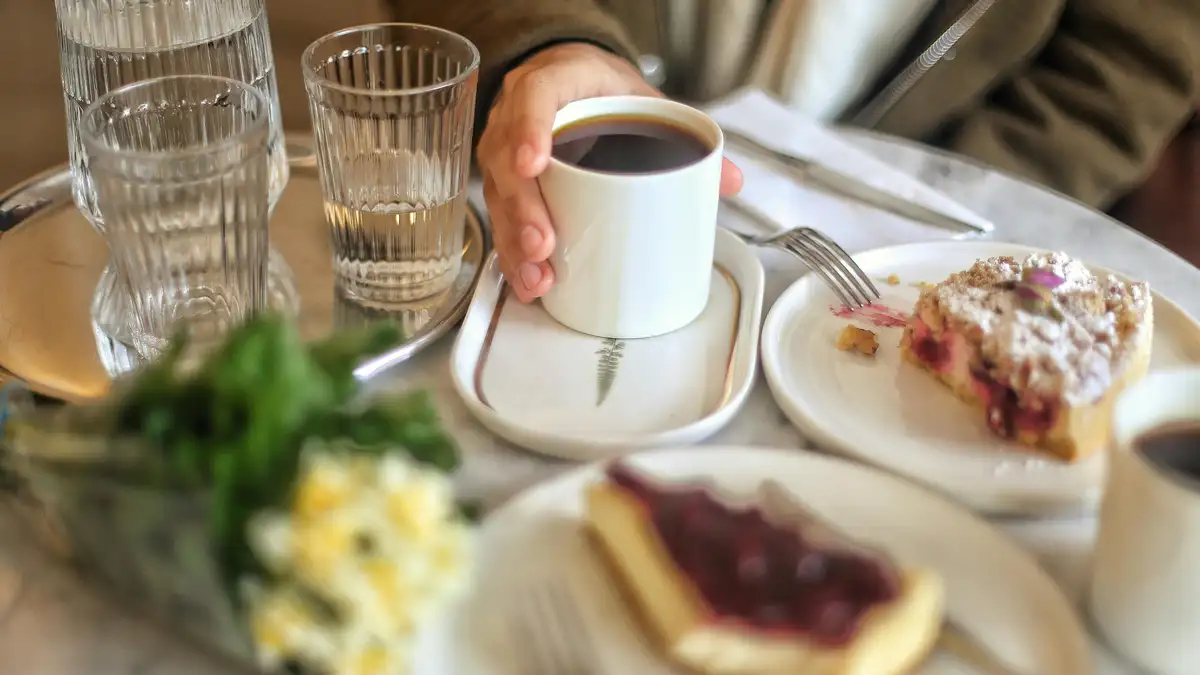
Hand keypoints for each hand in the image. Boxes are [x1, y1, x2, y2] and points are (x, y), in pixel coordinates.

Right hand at [477, 42, 743, 302]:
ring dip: (515, 241)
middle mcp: (517, 115)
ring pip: (497, 195)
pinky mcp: (503, 183)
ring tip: (539, 276)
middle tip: (545, 244)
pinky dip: (513, 254)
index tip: (536, 164)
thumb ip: (683, 135)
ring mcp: (505, 151)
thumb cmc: (600, 89)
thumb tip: (730, 181)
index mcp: (555, 82)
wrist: (570, 78)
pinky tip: (529, 282)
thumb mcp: (641, 99)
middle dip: (524, 208)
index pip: (534, 98)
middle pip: (504, 160)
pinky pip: (500, 218)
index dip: (530, 130)